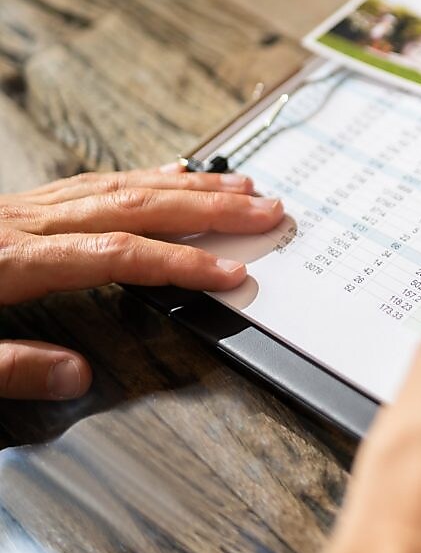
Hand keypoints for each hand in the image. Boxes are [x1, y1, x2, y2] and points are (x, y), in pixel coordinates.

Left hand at [0, 164, 284, 399]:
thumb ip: (14, 367)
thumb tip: (76, 376)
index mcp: (11, 261)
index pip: (119, 255)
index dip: (183, 263)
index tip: (231, 274)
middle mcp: (24, 225)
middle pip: (135, 207)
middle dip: (209, 209)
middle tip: (264, 211)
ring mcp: (23, 210)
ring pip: (121, 187)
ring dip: (187, 188)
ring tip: (238, 187)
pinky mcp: (19, 208)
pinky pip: (93, 183)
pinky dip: (141, 178)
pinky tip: (172, 176)